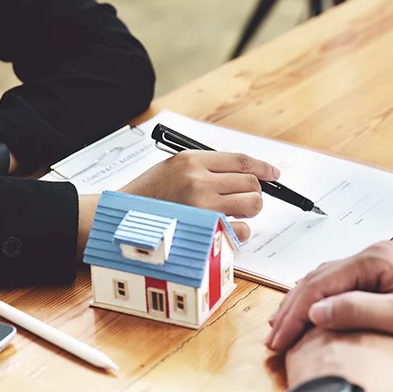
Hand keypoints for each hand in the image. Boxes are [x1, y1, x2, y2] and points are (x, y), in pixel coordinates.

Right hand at [120, 150, 279, 240]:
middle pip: (251, 182)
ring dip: (249, 210)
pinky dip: (239, 231)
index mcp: (191, 160)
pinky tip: (225, 229)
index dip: (263, 167)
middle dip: (254, 192)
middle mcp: (198, 180)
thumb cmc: (146, 196)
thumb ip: (204, 168)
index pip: (241, 160)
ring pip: (251, 204)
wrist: (118, 220)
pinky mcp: (203, 230)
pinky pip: (241, 230)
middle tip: (243, 200)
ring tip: (234, 213)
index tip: (274, 173)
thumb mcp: (171, 169)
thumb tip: (243, 174)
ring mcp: (201, 206)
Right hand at [268, 242, 392, 361]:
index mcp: (375, 258)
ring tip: (281, 331)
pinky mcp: (380, 281)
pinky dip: (317, 305)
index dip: (294, 313)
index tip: (279, 340)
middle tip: (273, 341)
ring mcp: (376, 267)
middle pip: (316, 279)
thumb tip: (316, 310)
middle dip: (290, 309)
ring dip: (300, 307)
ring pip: (324, 283)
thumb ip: (360, 311)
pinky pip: (337, 289)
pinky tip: (308, 320)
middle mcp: (372, 256)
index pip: (319, 283)